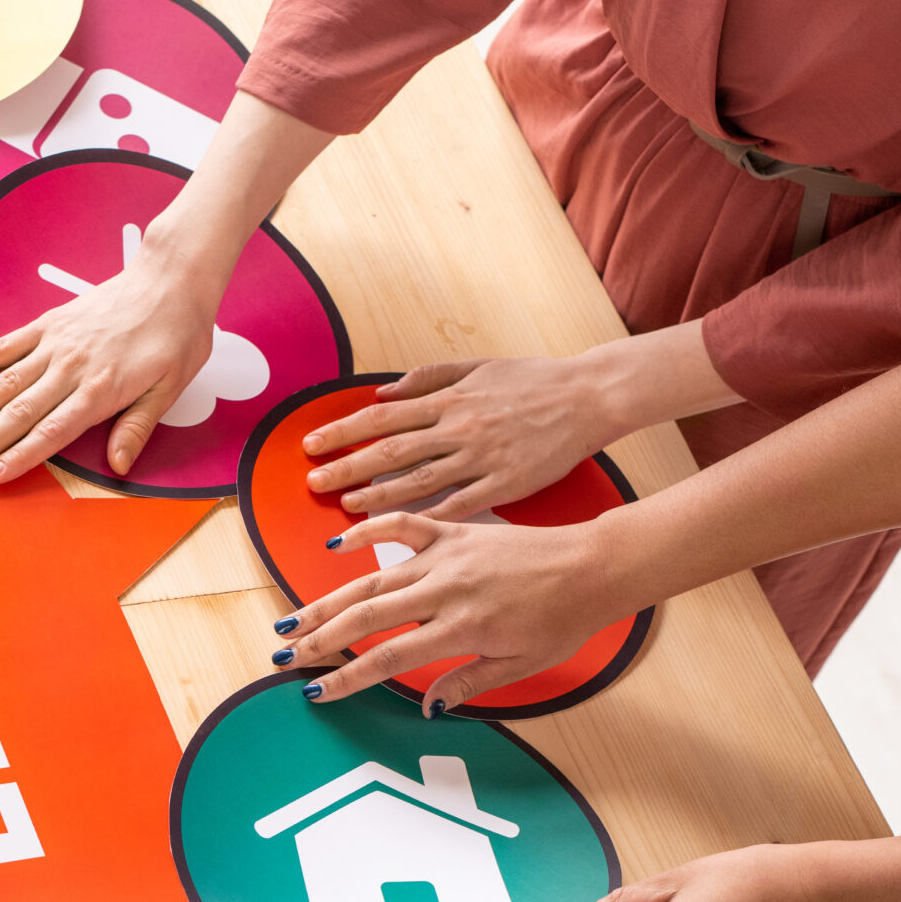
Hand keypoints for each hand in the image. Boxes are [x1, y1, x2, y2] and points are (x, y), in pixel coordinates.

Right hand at [0, 250, 220, 482]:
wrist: (170, 279)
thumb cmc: (175, 333)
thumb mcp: (170, 388)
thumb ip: (138, 427)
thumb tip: (119, 465)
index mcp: (101, 388)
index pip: (52, 431)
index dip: (20, 455)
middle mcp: (71, 367)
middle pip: (20, 411)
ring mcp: (55, 344)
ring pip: (6, 381)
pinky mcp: (48, 324)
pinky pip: (6, 344)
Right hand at [273, 514, 630, 709]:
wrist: (591, 566)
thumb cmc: (561, 620)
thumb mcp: (519, 666)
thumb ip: (467, 684)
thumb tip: (427, 708)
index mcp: (463, 627)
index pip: (390, 657)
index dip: (348, 677)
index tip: (317, 692)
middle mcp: (446, 590)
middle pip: (368, 616)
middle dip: (320, 639)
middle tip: (285, 656)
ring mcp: (446, 556)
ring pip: (373, 578)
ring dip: (328, 600)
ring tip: (294, 620)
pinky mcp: (452, 531)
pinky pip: (401, 527)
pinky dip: (366, 531)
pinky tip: (335, 544)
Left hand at [302, 356, 623, 518]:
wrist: (588, 396)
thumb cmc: (534, 381)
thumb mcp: (478, 367)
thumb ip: (429, 379)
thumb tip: (384, 392)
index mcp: (450, 399)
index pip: (382, 416)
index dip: (343, 432)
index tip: (312, 445)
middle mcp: (459, 427)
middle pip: (391, 450)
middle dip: (347, 467)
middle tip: (314, 483)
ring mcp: (481, 457)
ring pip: (419, 480)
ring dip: (379, 495)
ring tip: (346, 507)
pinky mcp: (504, 484)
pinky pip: (459, 505)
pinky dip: (429, 519)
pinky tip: (403, 534)